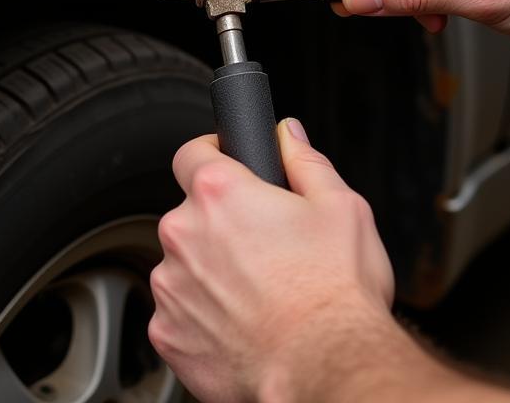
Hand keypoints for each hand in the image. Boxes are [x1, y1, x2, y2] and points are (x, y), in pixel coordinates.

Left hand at [147, 119, 394, 402]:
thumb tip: (287, 135)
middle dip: (220, 224)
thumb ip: (305, 161)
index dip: (210, 155)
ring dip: (210, 272)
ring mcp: (171, 286)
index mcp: (219, 193)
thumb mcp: (341, 207)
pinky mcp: (168, 334)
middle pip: (191, 214)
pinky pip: (180, 313)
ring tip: (259, 294)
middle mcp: (184, 234)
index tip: (225, 165)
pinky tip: (243, 326)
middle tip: (264, 247)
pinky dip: (204, 318)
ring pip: (184, 264)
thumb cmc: (335, 295)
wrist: (327, 372)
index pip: (191, 153)